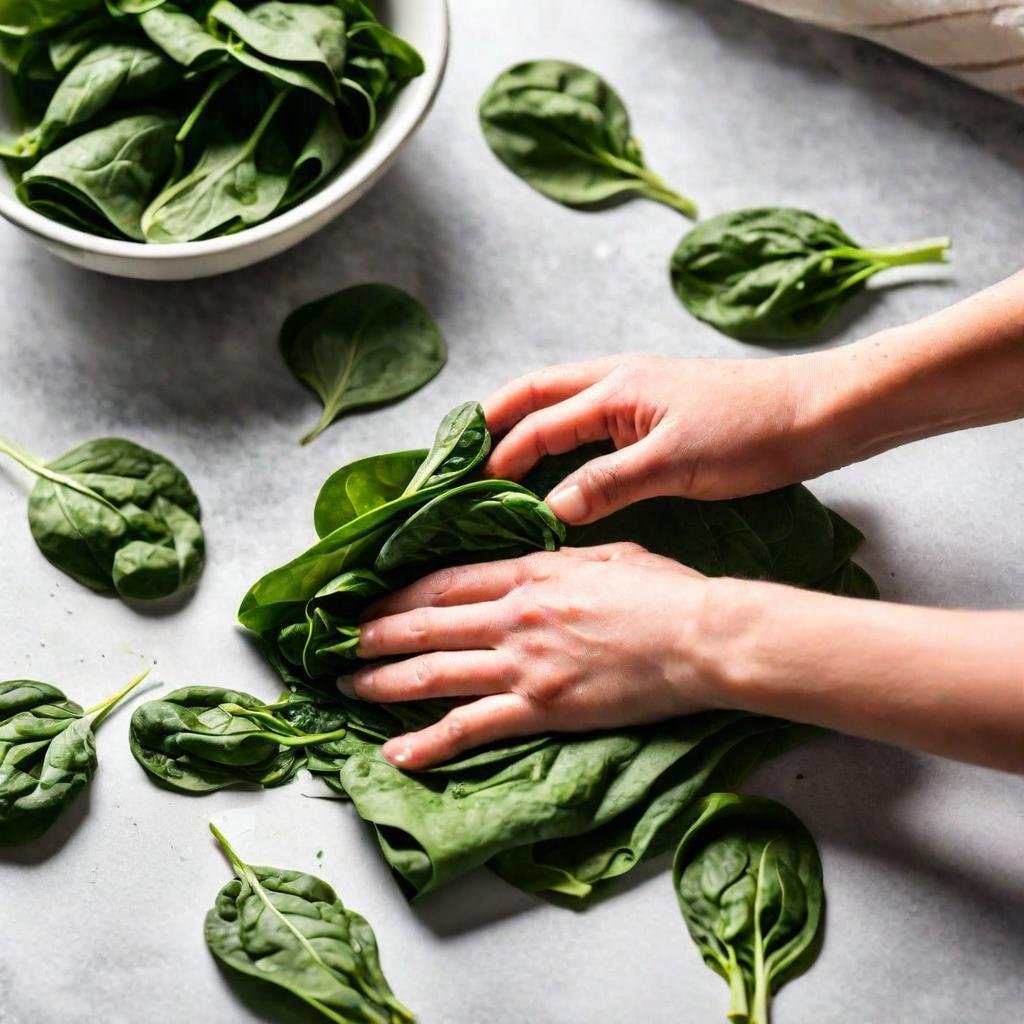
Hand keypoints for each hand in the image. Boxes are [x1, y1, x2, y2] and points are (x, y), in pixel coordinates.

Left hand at [346, 544, 725, 768]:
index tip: (371, 598)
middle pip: (426, 622)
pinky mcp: (541, 707)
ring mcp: (524, 662)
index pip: (446, 581)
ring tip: (348, 687)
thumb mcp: (607, 555)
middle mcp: (514, 614)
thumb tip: (533, 562)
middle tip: (340, 644)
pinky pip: (471, 726)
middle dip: (375, 633)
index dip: (400, 591)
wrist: (701, 637)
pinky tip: (398, 752)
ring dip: (383, 679)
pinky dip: (429, 741)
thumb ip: (559, 560)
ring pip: (434, 671)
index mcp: (530, 572)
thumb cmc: (666, 592)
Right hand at [484, 353, 832, 523]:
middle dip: (495, 423)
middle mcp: (617, 383)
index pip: (538, 424)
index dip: (499, 456)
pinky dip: (564, 444)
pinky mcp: (658, 416)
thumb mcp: (675, 463)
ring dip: (528, 431)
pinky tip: (561, 470)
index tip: (468, 490)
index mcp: (614, 388)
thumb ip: (607, 483)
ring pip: (563, 408)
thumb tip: (549, 510)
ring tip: (496, 465)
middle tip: (461, 458)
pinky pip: (592, 427)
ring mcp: (638, 397)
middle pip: (537, 395)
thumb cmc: (750, 432)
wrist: (818, 413)